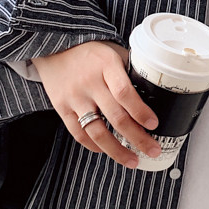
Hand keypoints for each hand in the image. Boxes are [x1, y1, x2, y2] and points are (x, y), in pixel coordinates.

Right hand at [31, 40, 161, 168]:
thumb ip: (130, 72)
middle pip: (115, 117)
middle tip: (153, 150)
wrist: (55, 48)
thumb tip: (152, 95)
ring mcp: (74, 97)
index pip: (125, 93)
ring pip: (96, 131)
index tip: (154, 124)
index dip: (140, 111)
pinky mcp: (62, 108)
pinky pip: (79, 134)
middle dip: (137, 137)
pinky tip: (107, 151)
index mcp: (107, 65)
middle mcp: (90, 82)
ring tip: (132, 160)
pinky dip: (94, 146)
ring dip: (117, 150)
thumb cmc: (91, 52)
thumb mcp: (113, 53)